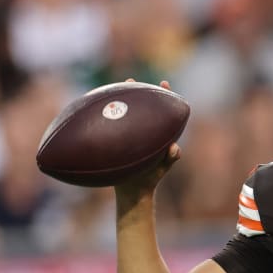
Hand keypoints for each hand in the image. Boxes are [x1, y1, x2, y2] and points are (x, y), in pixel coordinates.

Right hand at [113, 80, 180, 195]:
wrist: (132, 192)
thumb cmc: (149, 180)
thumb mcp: (160, 169)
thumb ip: (170, 159)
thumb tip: (176, 148)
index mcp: (156, 135)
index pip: (162, 112)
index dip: (164, 96)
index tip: (164, 84)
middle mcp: (143, 132)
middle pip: (142, 108)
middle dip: (138, 93)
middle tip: (131, 80)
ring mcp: (129, 137)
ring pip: (125, 116)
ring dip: (121, 102)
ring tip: (114, 89)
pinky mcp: (117, 143)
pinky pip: (112, 127)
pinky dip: (107, 118)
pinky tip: (97, 110)